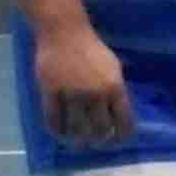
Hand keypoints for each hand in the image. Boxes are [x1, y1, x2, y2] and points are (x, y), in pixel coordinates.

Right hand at [32, 20, 132, 152]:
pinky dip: (57, 131)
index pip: (124, 120)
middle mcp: (96, 94)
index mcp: (115, 87)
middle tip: (97, 142)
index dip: (122, 135)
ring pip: (77, 128)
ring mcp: (72, 94)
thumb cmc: (92, 48)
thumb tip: (120, 112)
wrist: (64, 33)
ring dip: (79, 139)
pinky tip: (60, 134)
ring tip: (79, 143)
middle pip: (100, 128)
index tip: (118, 141)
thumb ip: (116, 89)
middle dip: (100, 139)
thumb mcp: (114, 67)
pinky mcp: (51, 92)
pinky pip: (53, 119)